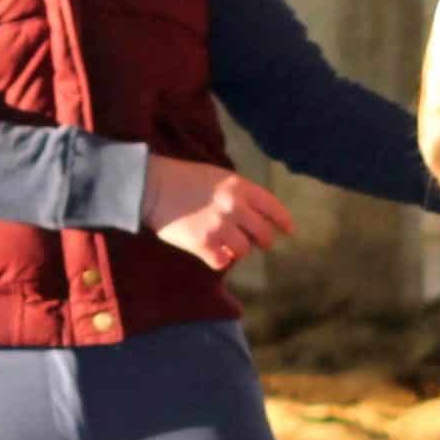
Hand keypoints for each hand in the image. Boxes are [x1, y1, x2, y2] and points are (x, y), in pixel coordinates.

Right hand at [142, 152, 294, 271]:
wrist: (151, 185)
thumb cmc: (183, 178)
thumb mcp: (217, 177)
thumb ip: (238, 193)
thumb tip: (256, 215)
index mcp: (239, 187)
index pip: (272, 207)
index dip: (283, 221)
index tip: (289, 231)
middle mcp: (234, 207)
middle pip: (264, 234)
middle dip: (264, 241)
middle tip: (259, 244)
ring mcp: (219, 226)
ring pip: (244, 251)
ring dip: (237, 250)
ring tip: (227, 245)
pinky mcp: (202, 243)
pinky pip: (222, 262)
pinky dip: (219, 260)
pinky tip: (212, 253)